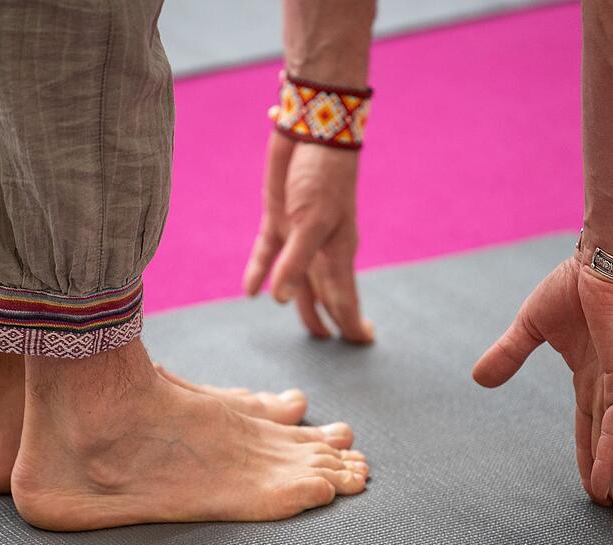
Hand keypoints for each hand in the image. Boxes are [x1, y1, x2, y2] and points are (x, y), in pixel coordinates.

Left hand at [243, 131, 373, 342]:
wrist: (311, 132)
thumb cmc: (321, 178)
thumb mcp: (311, 223)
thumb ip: (295, 263)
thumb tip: (278, 300)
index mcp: (339, 253)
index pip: (345, 298)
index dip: (351, 322)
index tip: (362, 343)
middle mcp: (320, 249)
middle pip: (323, 294)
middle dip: (327, 318)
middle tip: (328, 342)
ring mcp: (298, 236)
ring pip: (297, 279)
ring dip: (297, 301)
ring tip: (304, 324)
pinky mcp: (277, 220)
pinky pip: (267, 253)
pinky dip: (258, 272)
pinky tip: (250, 292)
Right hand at [472, 255, 612, 520]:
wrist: (599, 258)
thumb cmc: (573, 285)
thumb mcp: (530, 327)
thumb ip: (508, 354)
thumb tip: (478, 379)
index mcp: (592, 374)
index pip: (591, 425)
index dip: (591, 455)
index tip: (592, 485)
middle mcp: (611, 385)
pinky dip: (612, 452)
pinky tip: (607, 479)